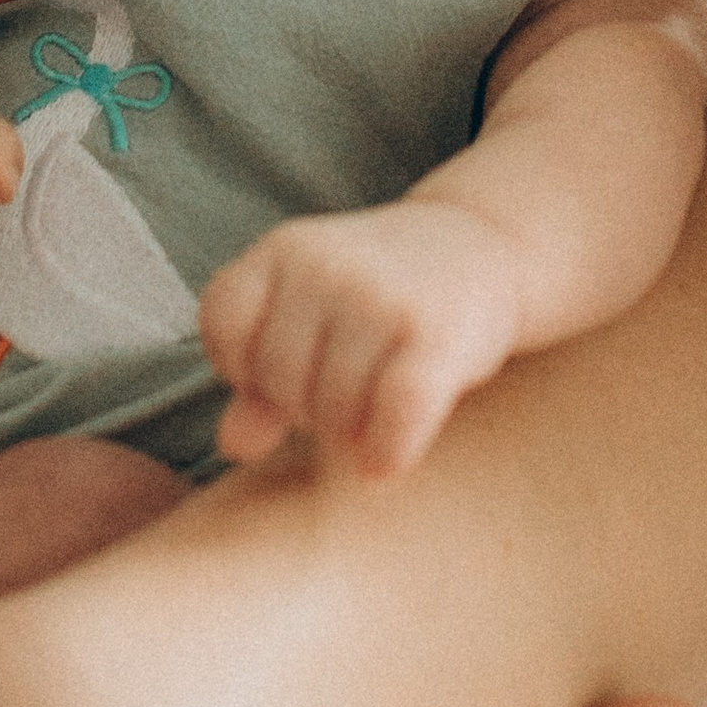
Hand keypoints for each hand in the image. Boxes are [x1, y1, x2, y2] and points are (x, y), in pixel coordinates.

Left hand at [200, 205, 532, 475]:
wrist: (485, 246)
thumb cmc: (380, 295)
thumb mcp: (310, 317)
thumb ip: (260, 381)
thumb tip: (232, 445)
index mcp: (282, 249)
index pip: (222, 324)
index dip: (244, 366)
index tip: (285, 370)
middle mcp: (325, 265)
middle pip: (277, 382)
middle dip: (305, 407)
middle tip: (344, 392)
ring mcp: (379, 297)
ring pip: (333, 411)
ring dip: (351, 431)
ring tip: (374, 406)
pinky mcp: (435, 336)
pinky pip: (393, 419)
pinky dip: (386, 451)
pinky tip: (387, 460)